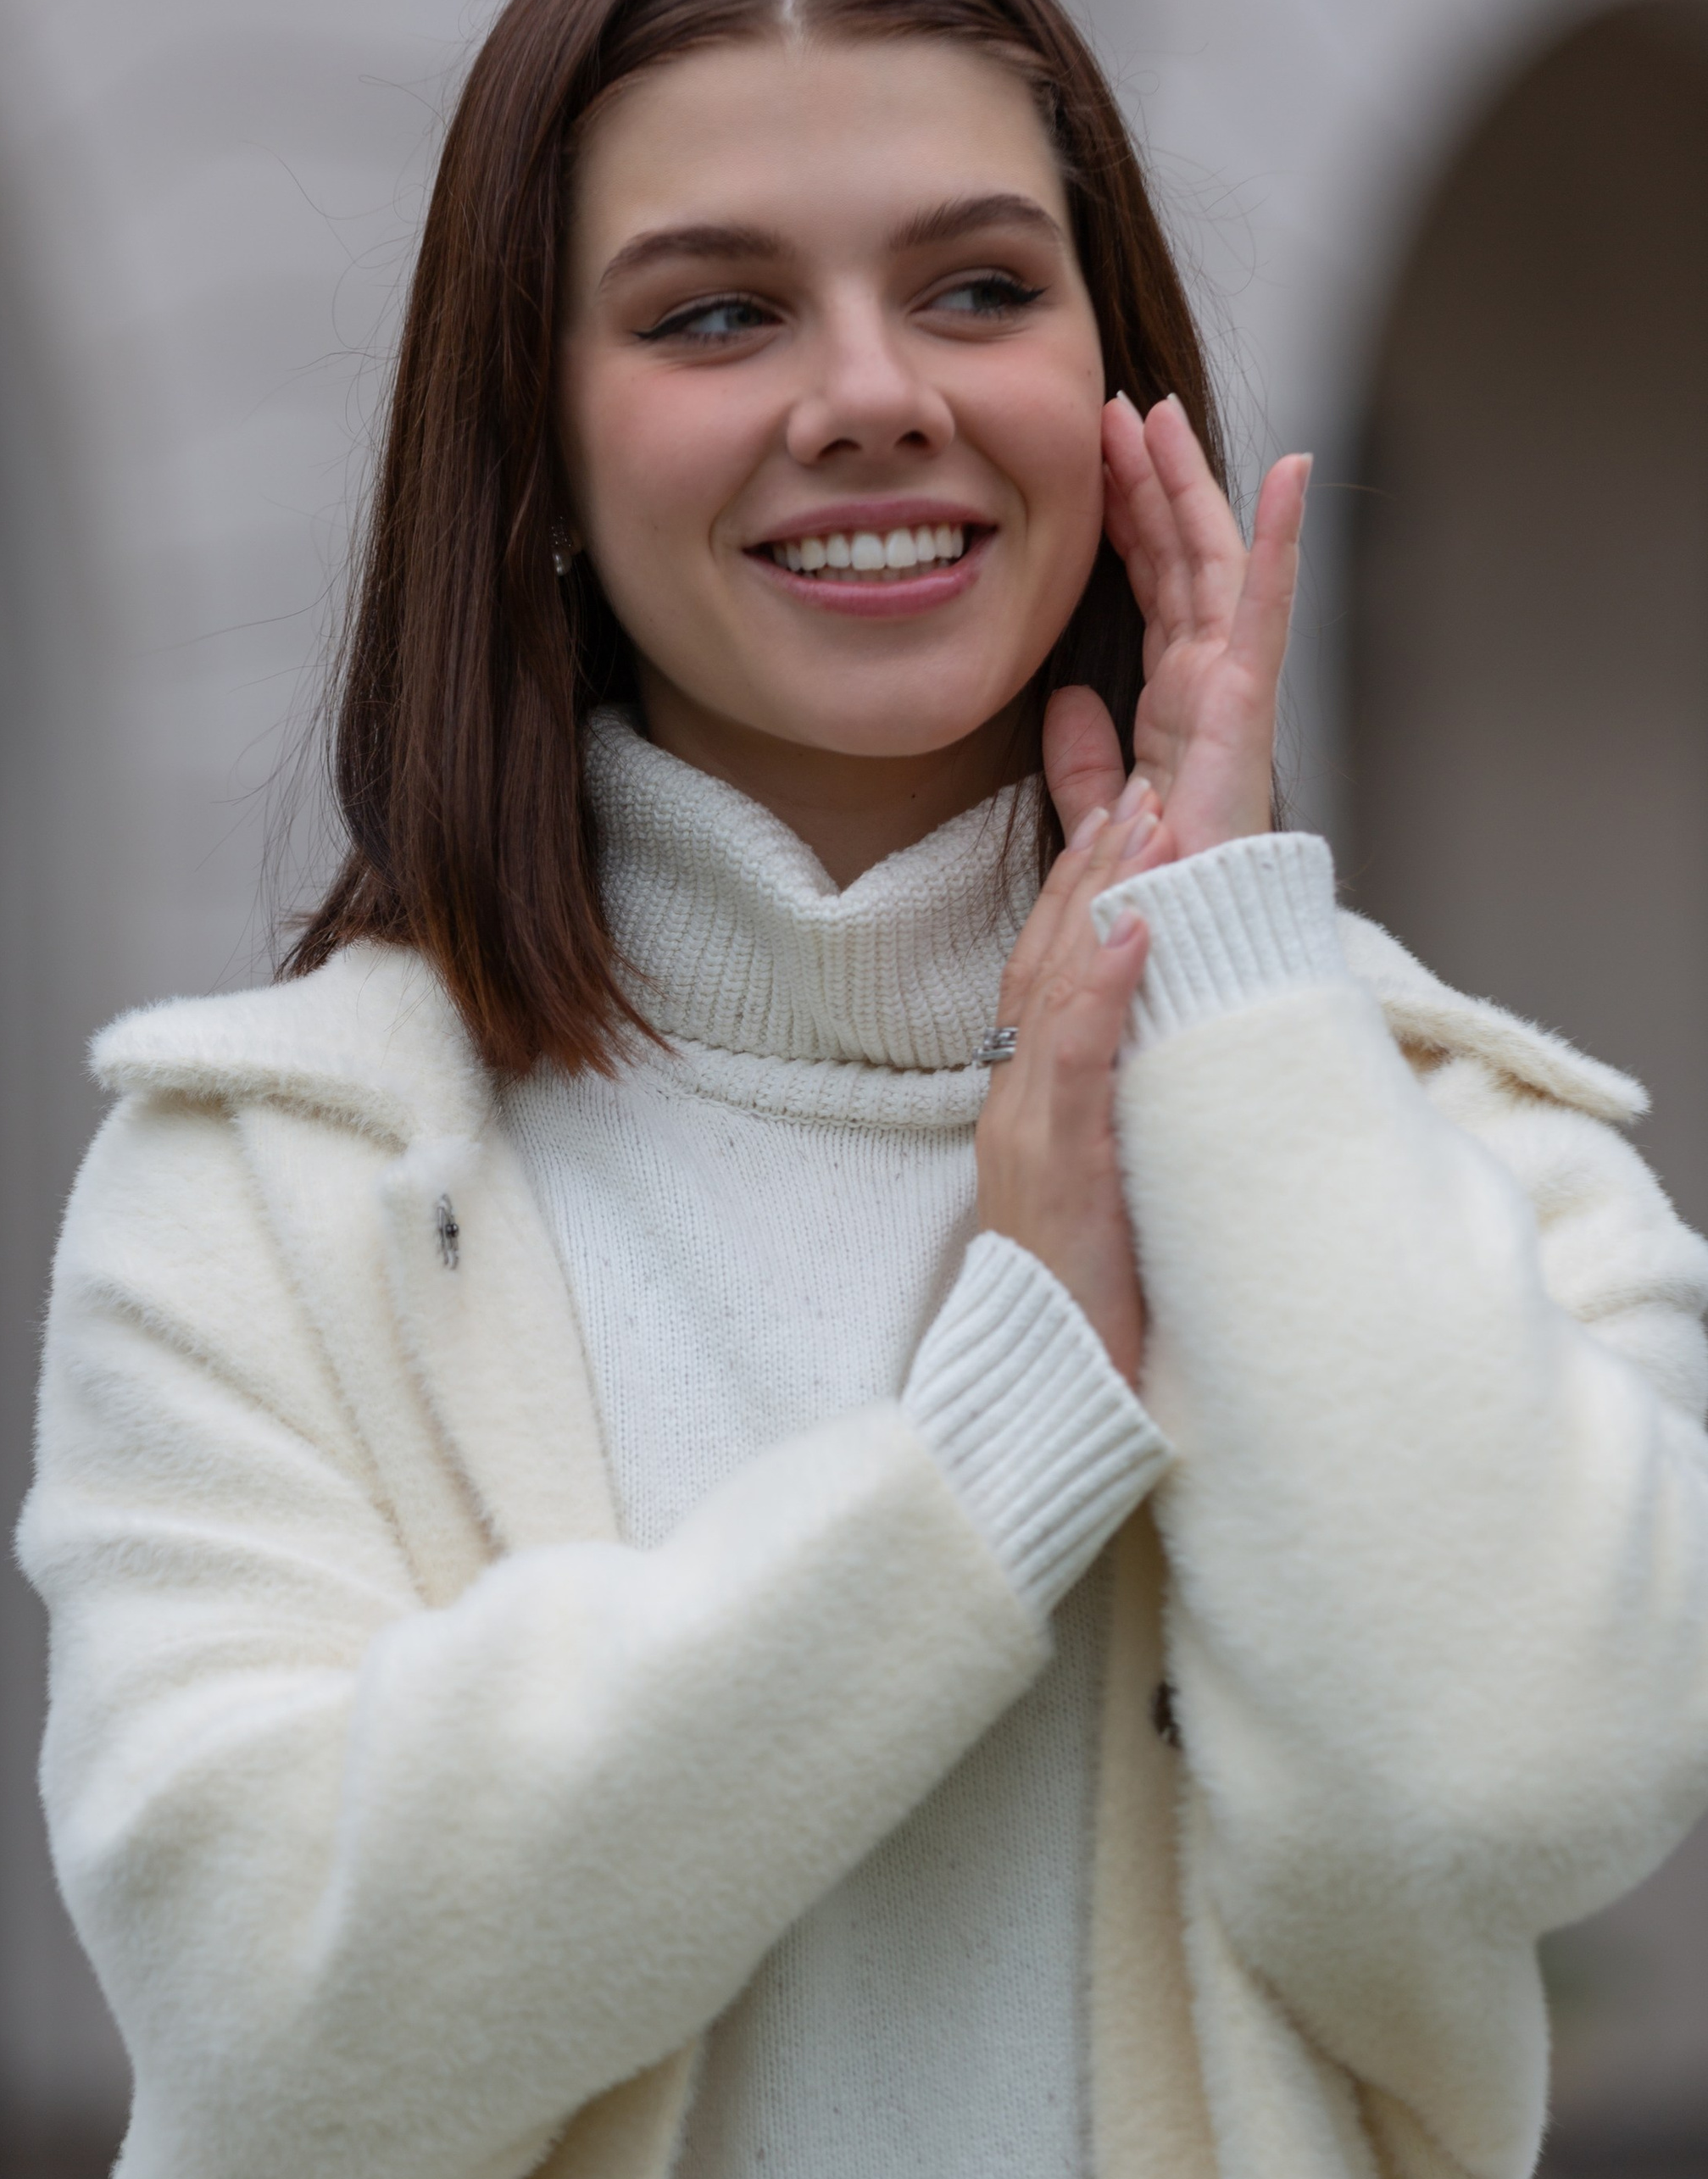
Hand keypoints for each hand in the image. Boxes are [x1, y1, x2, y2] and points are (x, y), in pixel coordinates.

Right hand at [973, 784, 1161, 1385]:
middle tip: (1141, 783)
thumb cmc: (1089, 1301)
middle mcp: (1017, 1102)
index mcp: (1033, 1102)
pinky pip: (1074, 1062)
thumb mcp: (1104, 1187)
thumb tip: (1161, 1058)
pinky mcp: (1055, 1170)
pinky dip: (1103, 988)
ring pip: (1055, 988)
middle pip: (1047, 957)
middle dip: (1095, 866)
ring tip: (1147, 823)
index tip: (1126, 813)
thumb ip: (1115, 1115)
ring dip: (1103, 898)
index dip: (1085, 888)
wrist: (1046, 1395)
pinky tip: (1137, 933)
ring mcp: (1028, 1132)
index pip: (1049, 970)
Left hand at [1038, 397, 1309, 862]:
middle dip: (1152, 477)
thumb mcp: (1099, 808)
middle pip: (1179, 554)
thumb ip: (1083, 758)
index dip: (1126, 518)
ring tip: (1161, 415)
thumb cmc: (1157, 886)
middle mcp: (1210, 681)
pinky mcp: (1247, 698)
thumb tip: (1063, 701)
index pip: (1149, 586)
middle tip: (1121, 407)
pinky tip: (1288, 469)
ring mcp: (1233, 684)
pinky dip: (1280, 534)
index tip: (1095, 458)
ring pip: (1211, 558)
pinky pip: (1264, 602)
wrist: (1186, 940)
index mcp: (1176, 700)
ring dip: (1189, 482)